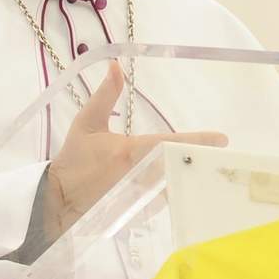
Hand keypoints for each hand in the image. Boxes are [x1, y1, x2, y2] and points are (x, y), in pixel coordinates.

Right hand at [44, 63, 226, 237]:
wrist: (56, 200)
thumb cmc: (73, 160)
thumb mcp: (86, 124)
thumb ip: (105, 95)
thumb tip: (116, 66)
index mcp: (130, 152)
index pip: (170, 143)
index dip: (197, 141)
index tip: (221, 139)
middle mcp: (139, 176)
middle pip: (181, 167)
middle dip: (200, 161)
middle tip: (222, 157)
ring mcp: (140, 198)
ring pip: (175, 186)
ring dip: (189, 178)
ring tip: (208, 172)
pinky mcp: (138, 213)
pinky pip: (162, 201)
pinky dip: (171, 192)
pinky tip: (182, 187)